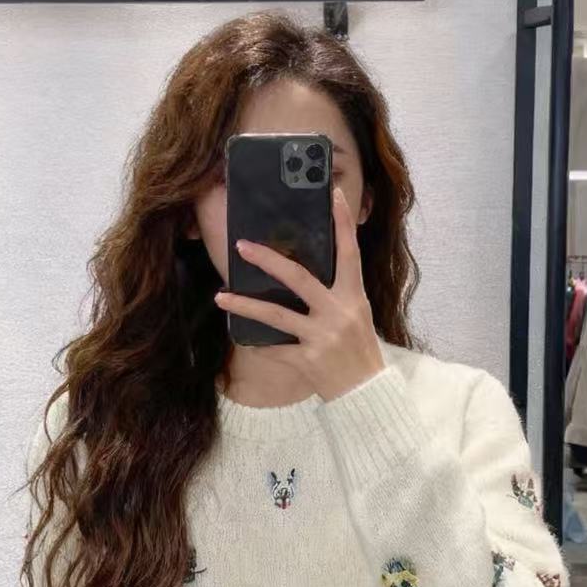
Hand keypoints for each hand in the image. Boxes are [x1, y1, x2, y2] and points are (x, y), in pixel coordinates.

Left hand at [214, 186, 385, 401]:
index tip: (333, 195)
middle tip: (242, 246)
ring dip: (245, 305)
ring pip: (277, 315)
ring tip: (220, 296)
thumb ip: (335, 292)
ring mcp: (322, 337)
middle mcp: (338, 313)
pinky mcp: (308, 360)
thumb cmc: (359, 349)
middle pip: (300, 278)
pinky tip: (242, 336)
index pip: (349, 253)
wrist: (367, 392)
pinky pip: (275, 348)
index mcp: (353, 297)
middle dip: (268, 261)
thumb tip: (301, 271)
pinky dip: (258, 342)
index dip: (342, 223)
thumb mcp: (356, 314)